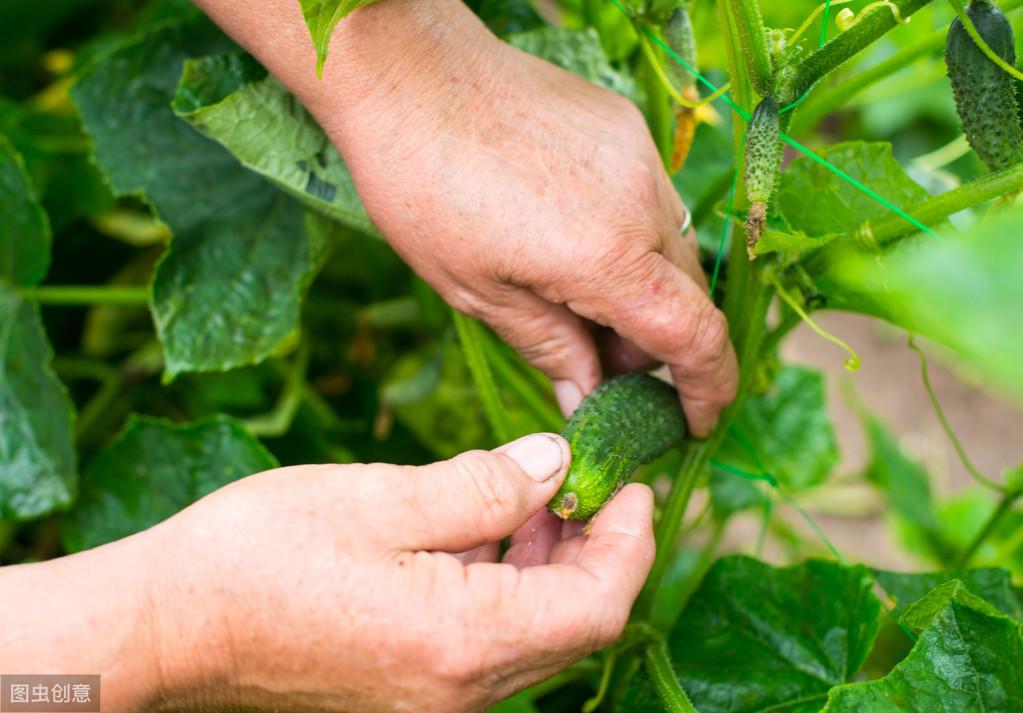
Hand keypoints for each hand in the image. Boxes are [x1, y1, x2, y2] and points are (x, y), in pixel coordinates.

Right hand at [140, 434, 653, 711]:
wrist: (167, 629)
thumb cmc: (257, 558)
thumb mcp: (380, 499)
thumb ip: (483, 485)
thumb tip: (555, 462)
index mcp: (464, 642)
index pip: (598, 604)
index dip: (629, 540)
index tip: (627, 480)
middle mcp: (461, 691)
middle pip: (574, 625)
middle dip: (594, 548)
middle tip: (584, 479)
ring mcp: (434, 701)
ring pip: (533, 635)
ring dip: (548, 567)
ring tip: (531, 497)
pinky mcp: (408, 693)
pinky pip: (488, 645)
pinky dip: (504, 588)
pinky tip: (480, 536)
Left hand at [316, 0, 738, 434]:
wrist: (412, 76)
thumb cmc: (425, 190)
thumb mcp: (478, 292)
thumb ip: (551, 349)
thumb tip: (589, 401)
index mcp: (606, 257)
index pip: (696, 338)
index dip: (708, 389)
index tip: (695, 421)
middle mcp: (642, 204)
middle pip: (688, 298)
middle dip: (659, 347)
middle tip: (602, 367)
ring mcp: (641, 159)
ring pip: (672, 251)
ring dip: (645, 293)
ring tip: (578, 302)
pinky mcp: (628, 130)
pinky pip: (652, 204)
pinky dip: (631, 242)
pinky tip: (573, 241)